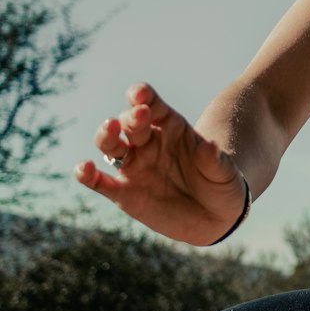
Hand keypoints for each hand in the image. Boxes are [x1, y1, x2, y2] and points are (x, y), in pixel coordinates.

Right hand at [75, 83, 246, 244]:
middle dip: (131, 117)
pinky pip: (100, 182)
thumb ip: (215, 160)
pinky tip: (83, 169)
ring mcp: (134, 166)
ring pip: (111, 146)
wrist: (215, 216)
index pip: (153, 105)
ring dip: (106, 136)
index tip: (140, 94)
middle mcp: (148, 143)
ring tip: (109, 130)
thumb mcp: (226, 173)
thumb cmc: (222, 185)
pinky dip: (87, 175)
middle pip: (131, 123)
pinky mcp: (123, 193)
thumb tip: (210, 147)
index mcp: (172, 128)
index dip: (144, 96)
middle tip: (139, 115)